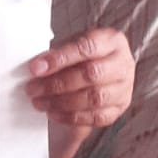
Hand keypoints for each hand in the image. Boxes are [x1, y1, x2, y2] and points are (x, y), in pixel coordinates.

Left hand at [26, 28, 135, 157]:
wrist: (101, 70)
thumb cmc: (84, 55)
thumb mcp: (72, 45)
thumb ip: (58, 54)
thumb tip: (38, 67)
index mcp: (112, 40)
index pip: (86, 48)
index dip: (60, 58)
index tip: (36, 68)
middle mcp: (123, 64)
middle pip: (91, 74)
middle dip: (57, 84)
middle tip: (33, 88)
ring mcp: (124, 88)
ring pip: (94, 98)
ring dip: (62, 102)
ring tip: (40, 102)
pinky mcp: (120, 108)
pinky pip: (97, 117)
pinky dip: (72, 117)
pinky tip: (54, 113)